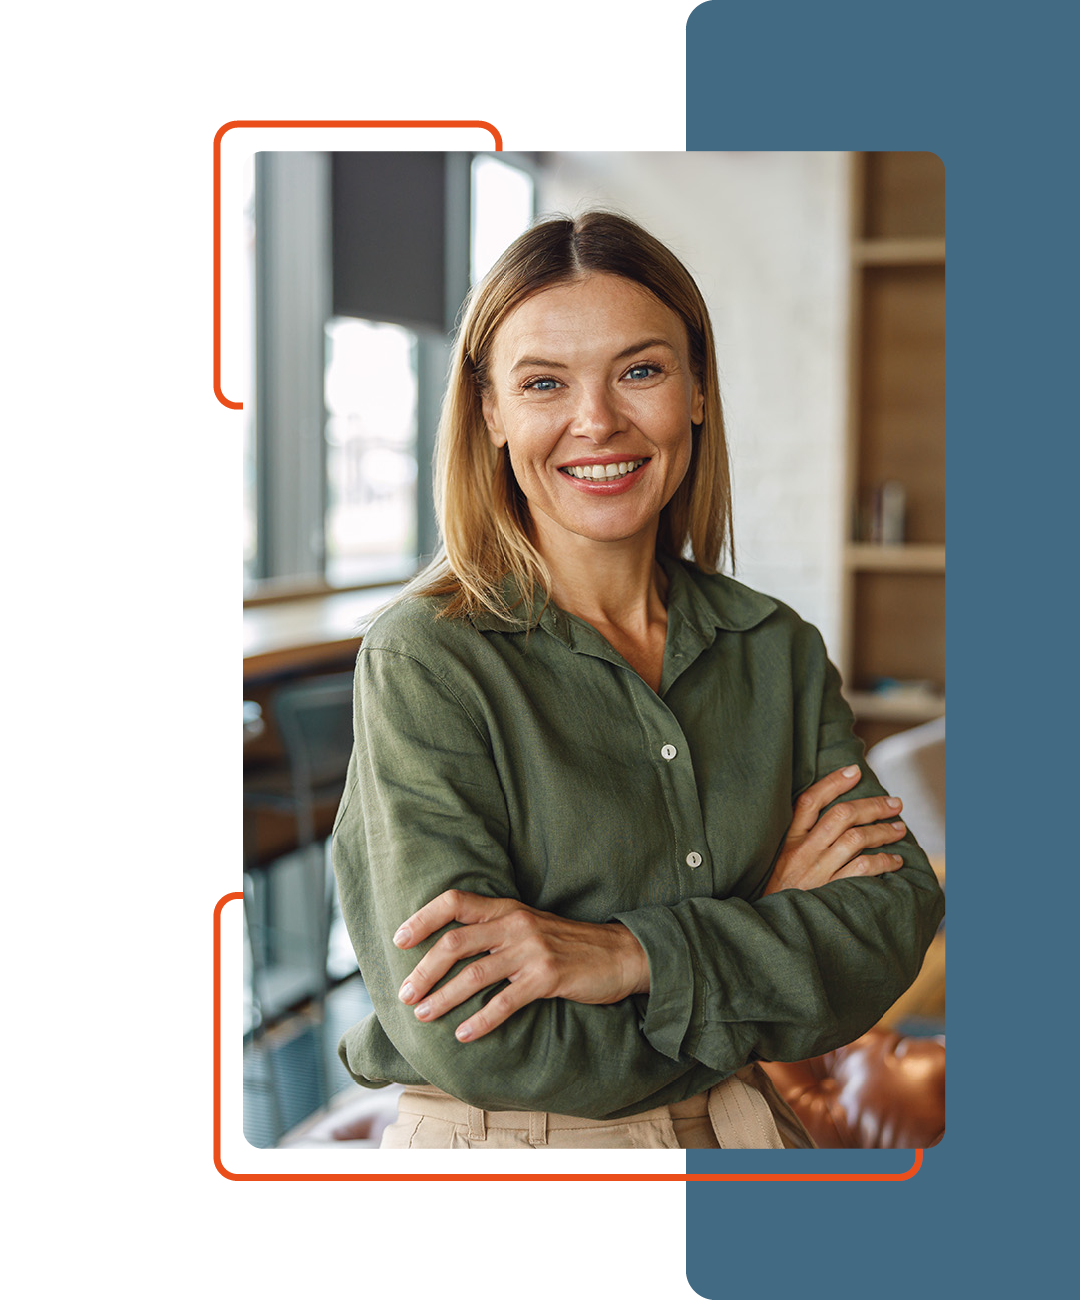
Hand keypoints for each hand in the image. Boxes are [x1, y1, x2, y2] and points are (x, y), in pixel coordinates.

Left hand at [392, 891, 649, 1042]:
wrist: (620, 954)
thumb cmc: (567, 943)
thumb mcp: (529, 925)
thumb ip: (494, 930)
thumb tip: (448, 950)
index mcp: (507, 908)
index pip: (455, 901)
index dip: (423, 917)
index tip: (399, 940)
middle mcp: (516, 924)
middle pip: (456, 942)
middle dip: (424, 969)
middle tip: (406, 994)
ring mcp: (532, 950)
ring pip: (475, 974)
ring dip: (444, 997)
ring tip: (424, 1016)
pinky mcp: (548, 978)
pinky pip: (505, 1001)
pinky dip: (481, 1019)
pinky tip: (464, 1034)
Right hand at [763, 764, 907, 895]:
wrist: (771, 927)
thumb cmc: (779, 890)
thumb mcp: (778, 859)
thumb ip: (800, 839)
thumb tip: (835, 817)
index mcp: (788, 839)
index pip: (810, 800)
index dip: (833, 782)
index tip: (855, 771)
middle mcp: (802, 851)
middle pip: (842, 815)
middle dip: (873, 805)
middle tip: (894, 803)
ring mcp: (817, 871)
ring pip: (856, 839)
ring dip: (883, 831)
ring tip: (899, 829)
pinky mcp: (830, 892)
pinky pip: (863, 869)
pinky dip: (883, 861)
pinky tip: (895, 860)